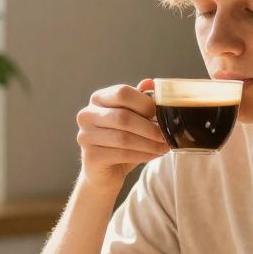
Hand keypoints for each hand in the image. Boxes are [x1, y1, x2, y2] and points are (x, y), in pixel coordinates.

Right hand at [76, 79, 169, 194]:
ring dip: (149, 143)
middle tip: (167, 135)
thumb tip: (151, 82)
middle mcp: (87, 115)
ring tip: (164, 147)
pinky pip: (122, 154)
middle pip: (123, 117)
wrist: (103, 171)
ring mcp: (85, 136)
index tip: (160, 114)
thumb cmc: (120, 141)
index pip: (122, 92)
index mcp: (98, 98)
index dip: (144, 103)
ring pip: (124, 138)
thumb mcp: (132, 118)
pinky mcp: (91, 156)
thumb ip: (139, 100)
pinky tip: (153, 155)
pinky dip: (142, 155)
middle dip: (150, 127)